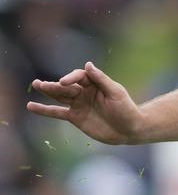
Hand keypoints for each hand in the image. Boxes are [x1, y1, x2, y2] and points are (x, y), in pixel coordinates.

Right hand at [26, 62, 141, 144]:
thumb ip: (101, 79)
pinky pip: (57, 112)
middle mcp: (84, 92)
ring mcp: (78, 104)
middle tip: (39, 84)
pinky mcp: (75, 117)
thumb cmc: (126, 109)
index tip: (64, 82)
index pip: (79, 76)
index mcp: (94, 83)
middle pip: (66, 87)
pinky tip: (31, 106)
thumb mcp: (116, 93)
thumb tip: (88, 64)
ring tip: (35, 85)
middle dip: (54, 86)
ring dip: (48, 92)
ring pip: (59, 97)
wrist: (129, 130)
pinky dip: (45, 110)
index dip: (71, 78)